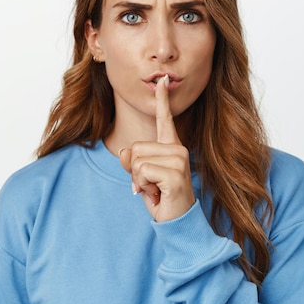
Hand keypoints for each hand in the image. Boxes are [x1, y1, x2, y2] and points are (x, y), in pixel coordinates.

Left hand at [119, 75, 195, 221]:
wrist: (178, 223)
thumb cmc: (162, 198)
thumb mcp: (141, 177)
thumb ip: (131, 162)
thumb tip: (124, 151)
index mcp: (172, 147)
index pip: (165, 120)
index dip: (162, 100)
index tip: (161, 80)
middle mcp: (178, 149)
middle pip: (135, 148)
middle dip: (134, 171)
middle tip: (152, 185)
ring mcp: (179, 161)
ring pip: (136, 160)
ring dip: (139, 180)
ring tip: (156, 189)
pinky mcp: (175, 175)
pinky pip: (141, 172)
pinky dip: (143, 187)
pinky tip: (158, 194)